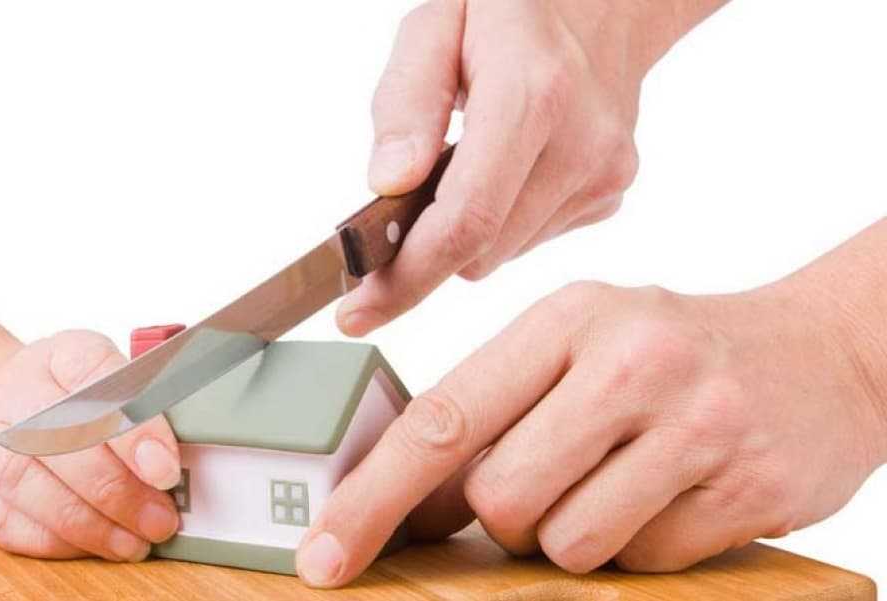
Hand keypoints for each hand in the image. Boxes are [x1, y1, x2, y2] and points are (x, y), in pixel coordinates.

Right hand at [0, 331, 182, 561]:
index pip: (97, 378)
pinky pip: (5, 521)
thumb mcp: (110, 378)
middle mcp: (16, 391)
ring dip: (87, 522)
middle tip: (160, 518)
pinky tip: (92, 545)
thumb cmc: (67, 396)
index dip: (134, 426)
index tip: (166, 468)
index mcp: (61, 354)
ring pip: (26, 482)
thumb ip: (147, 406)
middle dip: (118, 488)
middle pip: (61, 437)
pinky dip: (53, 540)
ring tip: (133, 541)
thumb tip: (183, 456)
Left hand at [299, 279, 886, 585]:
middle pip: (501, 499)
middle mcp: (632, 363)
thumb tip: (413, 502)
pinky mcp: (752, 489)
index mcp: (568, 318)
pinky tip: (673, 492)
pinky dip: (641, 545)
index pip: (445, 418)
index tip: (325, 555)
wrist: (822, 352)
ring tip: (621, 477)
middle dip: (505, 515)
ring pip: (569, 545)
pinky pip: (645, 564)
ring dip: (576, 533)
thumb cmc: (671, 348)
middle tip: (551, 478)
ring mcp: (698, 427)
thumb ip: (496, 409)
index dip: (375, 496)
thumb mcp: (580, 344)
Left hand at [336, 0, 722, 335]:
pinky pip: (529, 241)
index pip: (466, 220)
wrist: (605, 3)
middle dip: (423, 251)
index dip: (406, 278)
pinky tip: (503, 172)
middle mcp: (582, 144)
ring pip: (501, 255)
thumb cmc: (508, 7)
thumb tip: (388, 185)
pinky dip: (500, 222)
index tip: (357, 312)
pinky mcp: (610, 195)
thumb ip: (406, 103)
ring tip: (462, 167)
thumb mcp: (434, 25)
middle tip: (388, 225)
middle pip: (480, 251)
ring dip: (465, 232)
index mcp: (533, 95)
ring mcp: (605, 176)